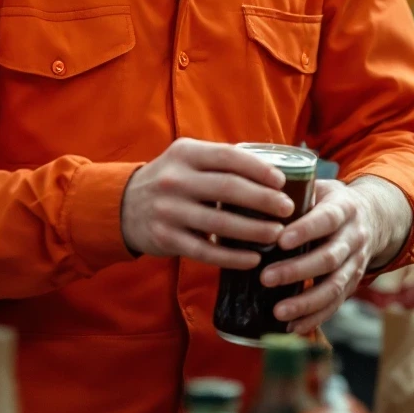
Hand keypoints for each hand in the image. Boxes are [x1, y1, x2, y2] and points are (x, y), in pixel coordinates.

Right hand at [120, 138, 294, 268]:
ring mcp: (169, 210)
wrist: (124, 205)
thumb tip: (271, 170)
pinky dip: (233, 257)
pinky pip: (206, 252)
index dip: (259, 169)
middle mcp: (175, 179)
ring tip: (278, 234)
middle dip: (264, 200)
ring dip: (254, 231)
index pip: (229, 157)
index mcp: (186, 153)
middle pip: (229, 189)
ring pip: (220, 223)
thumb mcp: (187, 159)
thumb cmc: (171, 179)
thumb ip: (220, 161)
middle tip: (288, 209)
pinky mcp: (166, 238)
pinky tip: (254, 259)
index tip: (282, 182)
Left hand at [260, 178, 396, 335]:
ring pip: (334, 286)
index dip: (305, 230)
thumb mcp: (318, 187)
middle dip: (297, 270)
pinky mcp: (354, 284)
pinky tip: (292, 327)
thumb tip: (248, 198)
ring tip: (278, 312)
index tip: (280, 240)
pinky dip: (315, 318)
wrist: (373, 216)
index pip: (326, 219)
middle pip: (329, 258)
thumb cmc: (329, 200)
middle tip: (266, 278)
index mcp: (344, 207)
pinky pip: (336, 304)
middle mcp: (354, 237)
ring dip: (306, 302)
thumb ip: (292, 193)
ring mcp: (357, 263)